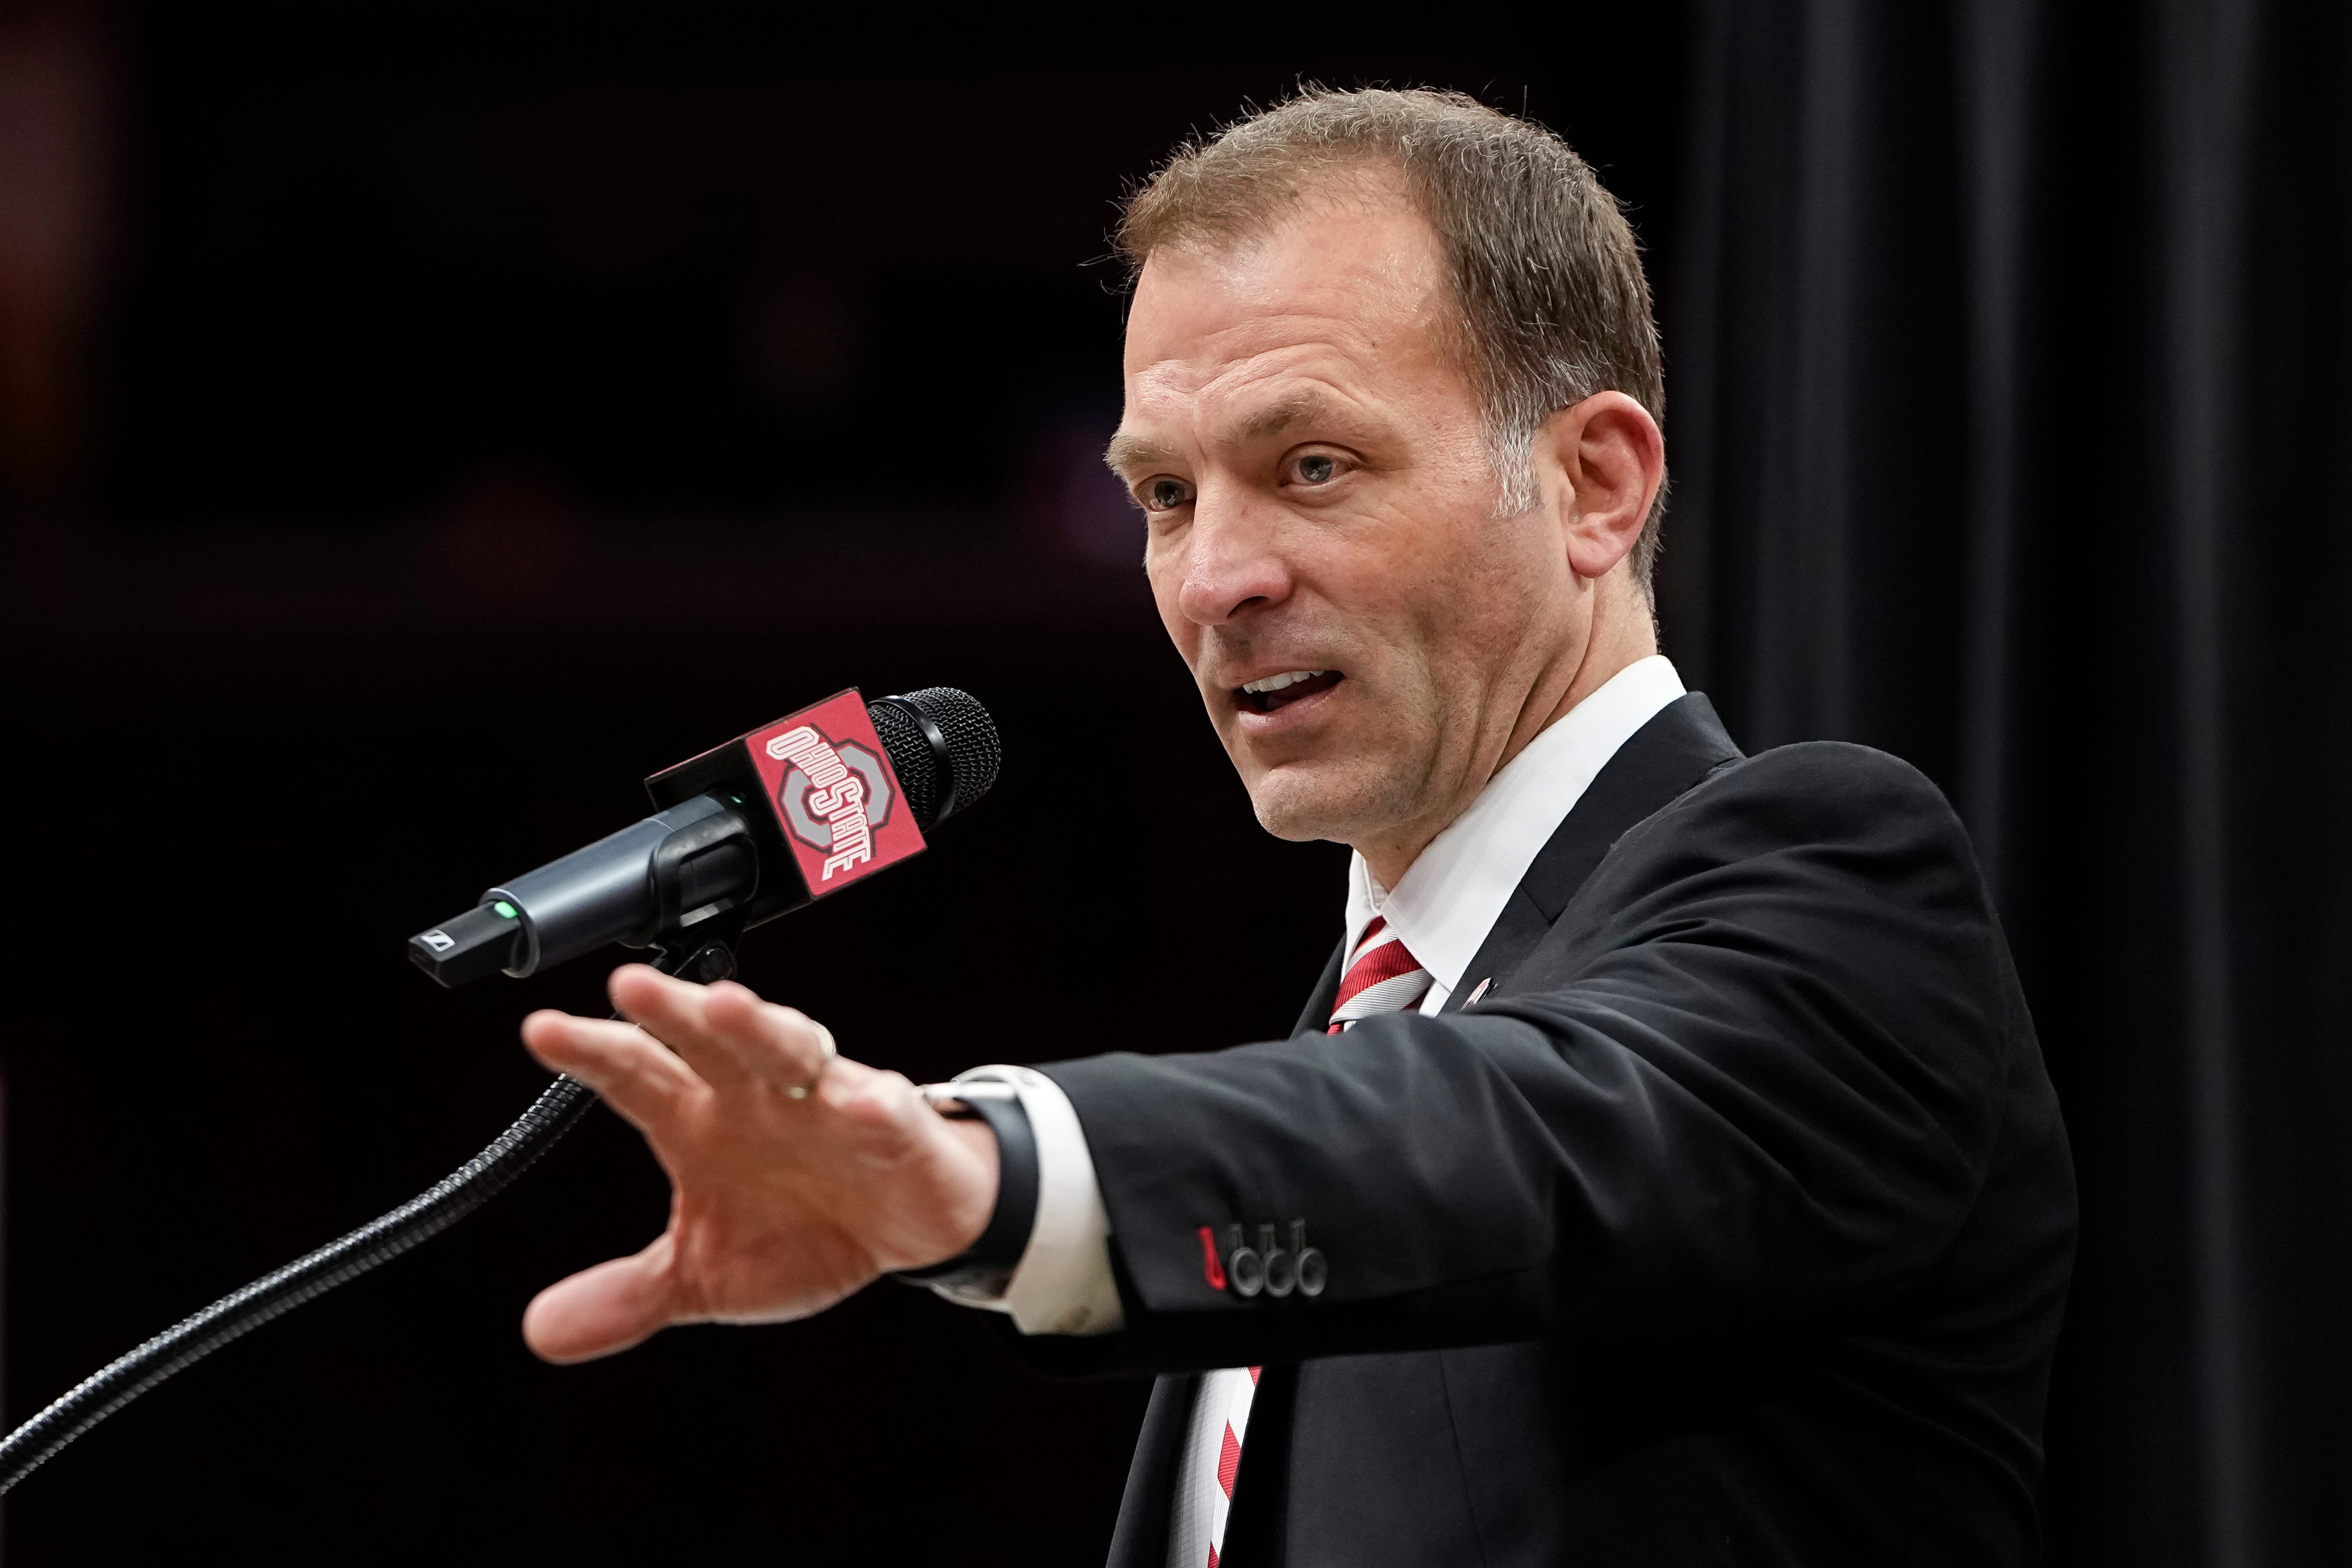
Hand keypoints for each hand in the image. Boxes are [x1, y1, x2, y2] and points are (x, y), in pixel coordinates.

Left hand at [515, 964, 998, 1362]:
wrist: (907, 1228)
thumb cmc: (803, 1229)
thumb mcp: (706, 1273)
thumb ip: (629, 1294)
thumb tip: (538, 1332)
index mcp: (700, 1120)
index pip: (637, 1076)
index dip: (591, 1054)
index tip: (540, 1030)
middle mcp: (757, 1095)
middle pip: (707, 1041)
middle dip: (672, 1010)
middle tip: (627, 985)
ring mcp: (828, 1101)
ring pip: (790, 1048)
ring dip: (760, 1027)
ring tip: (727, 1008)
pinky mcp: (897, 1125)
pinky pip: (888, 1108)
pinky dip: (879, 1104)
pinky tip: (868, 1102)